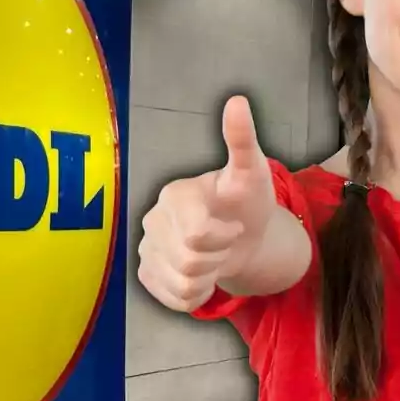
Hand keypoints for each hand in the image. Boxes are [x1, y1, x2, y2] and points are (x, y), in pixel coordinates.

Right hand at [137, 96, 276, 311]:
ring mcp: (147, 248)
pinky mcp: (148, 274)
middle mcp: (153, 219)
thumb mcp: (251, 172)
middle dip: (219, 257)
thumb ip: (242, 140)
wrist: (241, 236)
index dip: (224, 236)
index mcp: (175, 194)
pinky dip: (197, 295)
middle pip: (190, 261)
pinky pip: (175, 300)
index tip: (235, 224)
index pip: (196, 233)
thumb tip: (238, 101)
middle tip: (226, 241)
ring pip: (182, 284)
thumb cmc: (245, 201)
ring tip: (215, 257)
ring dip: (210, 277)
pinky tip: (203, 274)